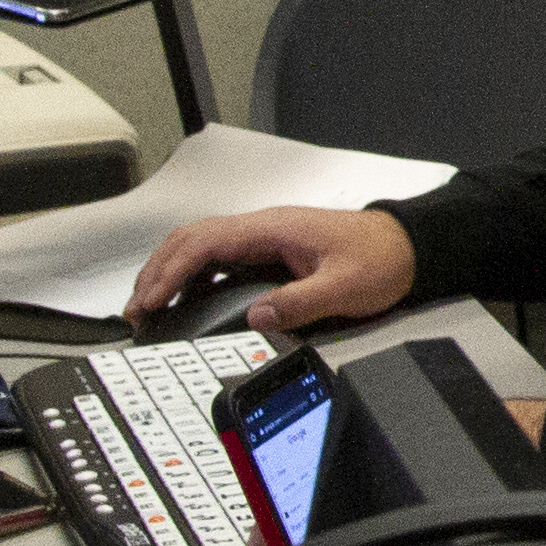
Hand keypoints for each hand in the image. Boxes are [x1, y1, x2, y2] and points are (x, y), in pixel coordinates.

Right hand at [121, 205, 413, 331]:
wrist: (409, 246)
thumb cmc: (381, 259)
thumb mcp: (346, 287)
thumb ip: (301, 302)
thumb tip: (257, 316)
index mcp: (273, 229)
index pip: (205, 242)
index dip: (171, 270)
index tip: (150, 299)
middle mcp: (262, 228)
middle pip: (192, 240)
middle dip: (157, 271)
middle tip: (136, 309)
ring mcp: (264, 239)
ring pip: (202, 248)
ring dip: (171, 273)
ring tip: (150, 307)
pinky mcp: (270, 252)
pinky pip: (221, 260)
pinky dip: (194, 278)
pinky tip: (186, 302)